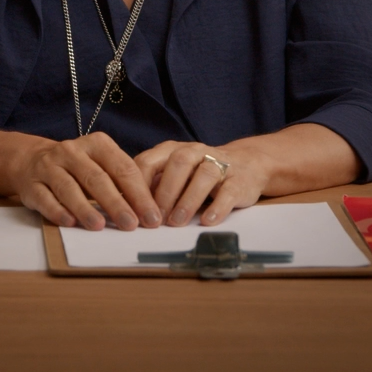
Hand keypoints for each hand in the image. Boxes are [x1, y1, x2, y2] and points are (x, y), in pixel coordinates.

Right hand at [6, 132, 162, 230]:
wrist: (31, 160)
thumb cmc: (78, 168)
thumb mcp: (101, 165)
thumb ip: (122, 183)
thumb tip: (150, 212)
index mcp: (97, 144)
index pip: (122, 168)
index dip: (138, 193)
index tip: (151, 216)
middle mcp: (71, 152)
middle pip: (96, 178)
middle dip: (116, 203)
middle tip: (131, 225)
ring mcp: (49, 167)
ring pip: (68, 188)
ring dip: (85, 208)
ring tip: (99, 226)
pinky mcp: (31, 184)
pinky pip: (45, 198)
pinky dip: (57, 211)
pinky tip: (69, 223)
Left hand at [134, 140, 264, 225]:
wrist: (247, 165)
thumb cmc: (198, 175)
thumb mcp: (173, 176)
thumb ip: (152, 187)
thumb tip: (123, 209)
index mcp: (172, 150)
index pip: (149, 161)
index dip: (138, 185)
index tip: (131, 210)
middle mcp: (195, 151)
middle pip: (178, 164)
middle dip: (164, 192)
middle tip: (155, 219)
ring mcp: (219, 163)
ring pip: (204, 174)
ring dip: (188, 199)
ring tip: (177, 222)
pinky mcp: (239, 179)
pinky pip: (229, 190)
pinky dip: (218, 206)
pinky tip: (207, 221)